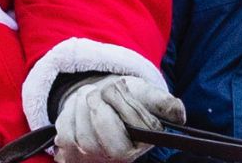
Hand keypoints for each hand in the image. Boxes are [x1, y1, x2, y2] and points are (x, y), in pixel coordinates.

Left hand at [54, 75, 185, 162]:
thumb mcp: (149, 95)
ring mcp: (90, 157)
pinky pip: (63, 134)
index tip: (118, 85)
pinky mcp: (70, 152)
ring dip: (81, 107)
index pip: (120, 141)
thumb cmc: (131, 98)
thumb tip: (178, 115)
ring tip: (92, 96)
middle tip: (101, 91)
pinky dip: (69, 114)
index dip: (117, 107)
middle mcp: (113, 158)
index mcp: (136, 146)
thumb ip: (164, 104)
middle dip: (95, 108)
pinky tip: (80, 108)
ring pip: (76, 137)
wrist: (107, 97)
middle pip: (91, 142)